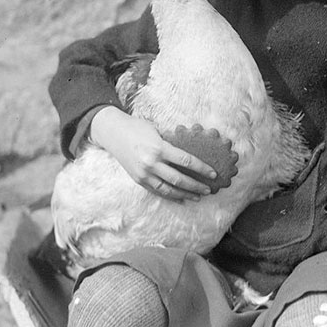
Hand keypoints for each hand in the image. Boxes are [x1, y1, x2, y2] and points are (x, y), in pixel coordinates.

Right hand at [89, 106, 217, 201]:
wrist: (112, 133)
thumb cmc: (137, 127)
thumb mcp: (157, 131)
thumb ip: (172, 143)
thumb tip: (192, 150)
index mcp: (159, 148)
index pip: (186, 161)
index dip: (202, 168)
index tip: (213, 173)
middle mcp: (151, 163)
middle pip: (179, 179)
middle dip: (196, 186)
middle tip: (208, 189)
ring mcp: (144, 174)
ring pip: (169, 189)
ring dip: (185, 194)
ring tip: (198, 197)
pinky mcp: (139, 180)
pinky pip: (158, 192)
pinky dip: (171, 196)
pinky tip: (181, 199)